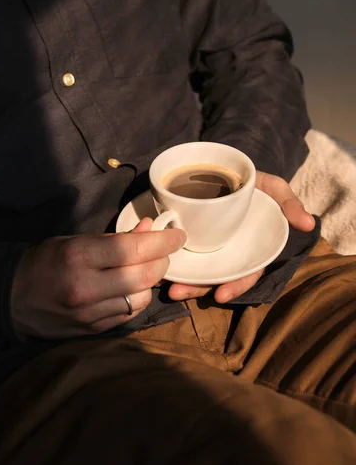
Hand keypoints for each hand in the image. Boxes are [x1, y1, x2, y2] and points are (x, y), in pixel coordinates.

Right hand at [11, 219, 185, 338]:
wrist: (12, 298)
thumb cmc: (45, 261)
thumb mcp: (76, 240)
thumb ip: (115, 237)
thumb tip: (150, 229)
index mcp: (80, 256)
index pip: (134, 249)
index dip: (163, 241)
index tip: (178, 235)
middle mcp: (87, 287)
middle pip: (144, 275)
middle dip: (162, 260)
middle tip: (164, 251)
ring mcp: (90, 313)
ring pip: (142, 298)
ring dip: (151, 282)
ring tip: (146, 269)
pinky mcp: (93, 330)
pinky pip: (130, 314)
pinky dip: (138, 299)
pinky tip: (133, 288)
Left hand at [167, 171, 315, 303]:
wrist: (228, 169)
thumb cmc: (255, 185)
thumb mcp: (274, 189)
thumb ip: (289, 204)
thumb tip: (309, 224)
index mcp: (250, 250)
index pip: (246, 274)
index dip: (235, 285)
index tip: (220, 295)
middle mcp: (229, 254)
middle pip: (215, 277)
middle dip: (197, 289)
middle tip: (177, 292)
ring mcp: (209, 248)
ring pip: (196, 271)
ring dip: (181, 281)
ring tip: (165, 286)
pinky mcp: (190, 238)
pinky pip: (181, 254)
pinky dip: (171, 262)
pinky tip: (156, 266)